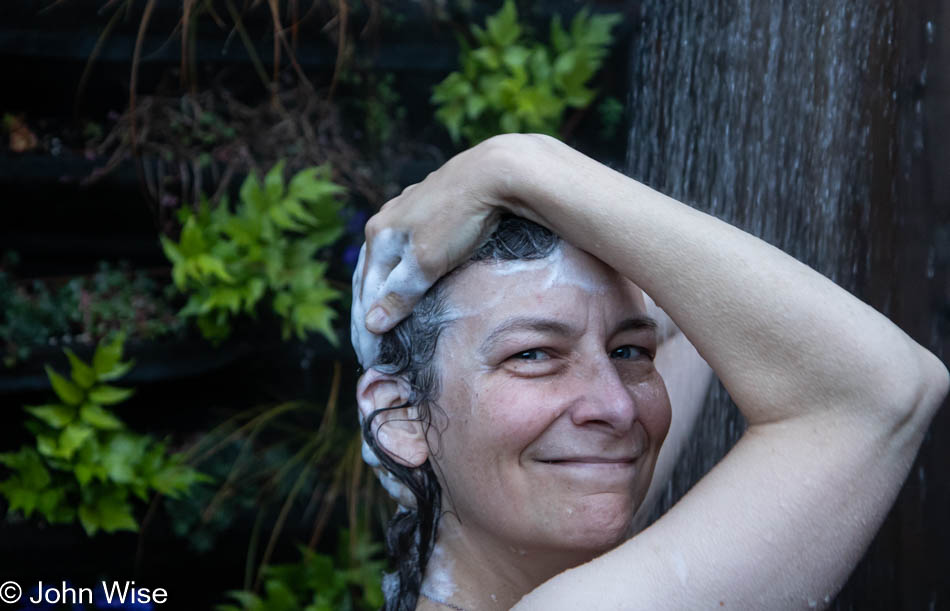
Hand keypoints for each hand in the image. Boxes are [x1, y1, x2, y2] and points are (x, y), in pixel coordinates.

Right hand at [356, 135, 529, 338]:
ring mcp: (406, 212)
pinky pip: (406, 250)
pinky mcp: (429, 209)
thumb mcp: (427, 261)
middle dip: (370, 315)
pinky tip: (410, 285)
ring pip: (387, 263)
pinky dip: (401, 275)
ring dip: (383, 294)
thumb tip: (373, 323)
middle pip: (370, 278)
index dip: (367, 329)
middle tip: (373, 350)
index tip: (373, 358)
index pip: (364, 293)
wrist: (495, 173)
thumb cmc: (460, 219)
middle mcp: (386, 221)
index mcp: (379, 235)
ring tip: (387, 323)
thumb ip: (400, 293)